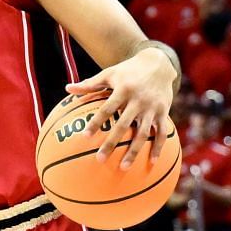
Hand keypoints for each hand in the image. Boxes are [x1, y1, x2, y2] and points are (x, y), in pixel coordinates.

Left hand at [69, 46, 178, 170]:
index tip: (84, 137)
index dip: (96, 122)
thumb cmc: (128, 70)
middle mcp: (138, 100)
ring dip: (134, 151)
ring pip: (143, 133)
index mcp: (123, 90)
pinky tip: (151, 162)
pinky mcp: (163, 112)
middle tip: (99, 159)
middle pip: (123, 125)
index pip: (107, 109)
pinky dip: (158, 147)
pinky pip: (161, 133)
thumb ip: (89, 84)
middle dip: (111, 143)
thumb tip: (67, 88)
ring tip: (124, 167)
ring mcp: (152, 107)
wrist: (159, 63)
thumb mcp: (109, 73)